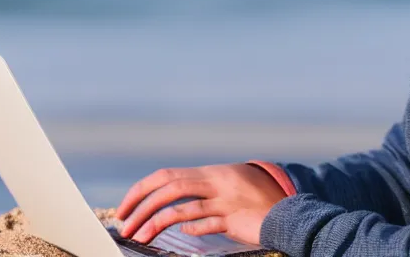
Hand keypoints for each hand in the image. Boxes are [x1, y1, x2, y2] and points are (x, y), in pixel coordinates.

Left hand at [115, 163, 286, 244]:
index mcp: (210, 173)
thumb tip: (174, 203)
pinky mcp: (234, 219)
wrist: (286, 208)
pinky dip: (190, 230)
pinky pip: (206, 224)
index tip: (126, 206)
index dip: (142, 189)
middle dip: (141, 204)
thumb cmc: (252, 197)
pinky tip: (180, 236)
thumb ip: (202, 188)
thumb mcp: (226, 184)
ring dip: (155, 223)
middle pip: (170, 188)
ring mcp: (224, 201)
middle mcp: (215, 183)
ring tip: (138, 237)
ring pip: (182, 209)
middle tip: (124, 222)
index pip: (167, 175)